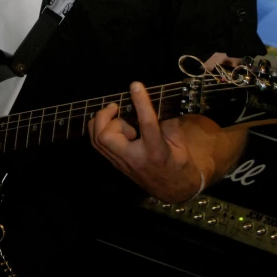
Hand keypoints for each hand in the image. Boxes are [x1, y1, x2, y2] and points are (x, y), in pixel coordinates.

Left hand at [88, 81, 216, 202]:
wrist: (172, 190)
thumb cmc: (178, 162)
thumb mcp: (180, 142)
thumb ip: (168, 122)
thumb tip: (156, 101)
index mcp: (156, 151)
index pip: (147, 124)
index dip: (141, 103)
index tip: (136, 86)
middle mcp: (135, 158)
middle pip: (107, 136)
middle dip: (106, 117)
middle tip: (117, 107)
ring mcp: (122, 163)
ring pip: (97, 140)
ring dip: (103, 122)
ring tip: (116, 116)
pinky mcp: (115, 163)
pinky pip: (97, 144)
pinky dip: (98, 129)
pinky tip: (111, 124)